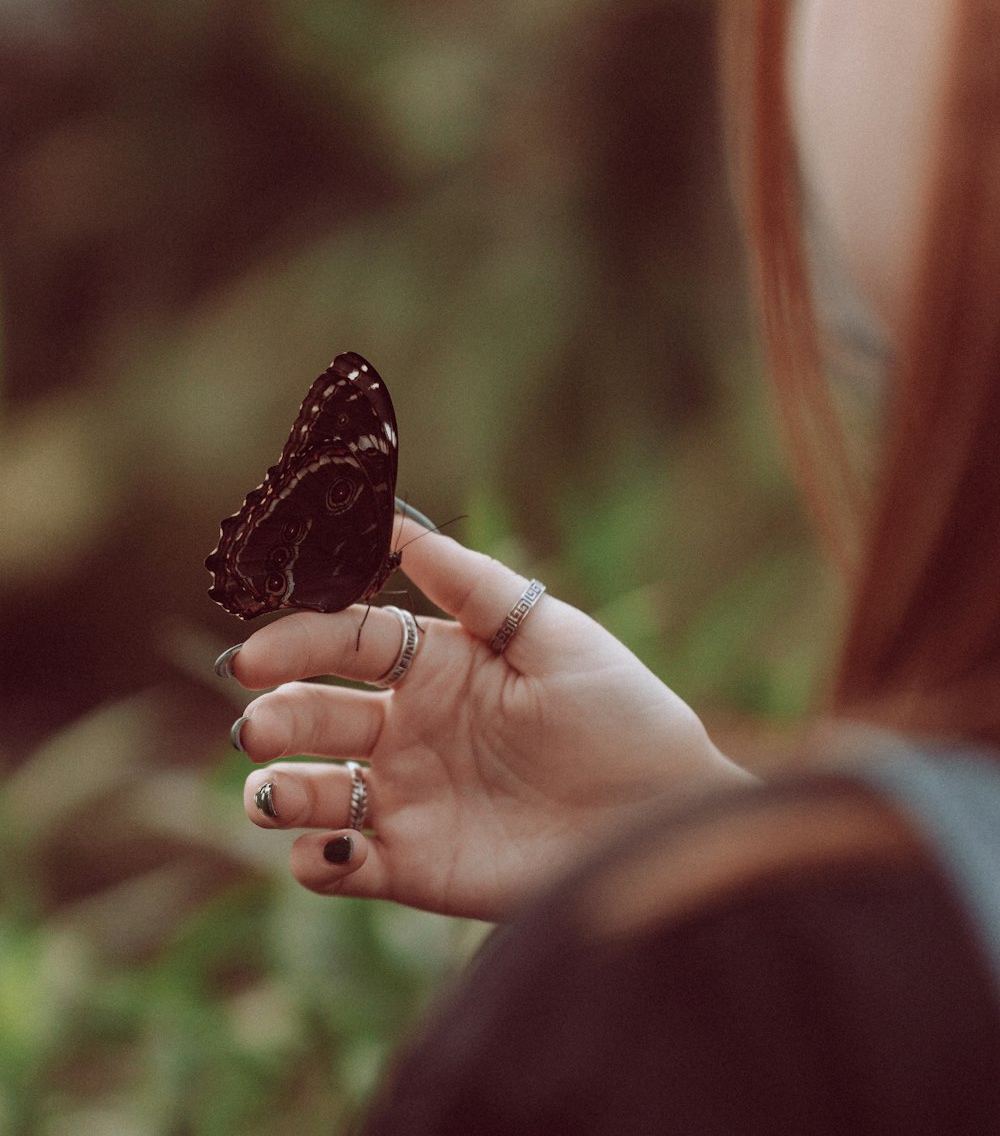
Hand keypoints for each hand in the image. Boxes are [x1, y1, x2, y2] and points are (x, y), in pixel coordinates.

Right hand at [222, 520, 750, 920]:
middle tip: (259, 727)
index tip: (254, 654)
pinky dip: (314, 862)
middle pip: (314, 713)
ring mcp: (407, 798)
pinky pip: (339, 867)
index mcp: (436, 665)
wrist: (664, 818)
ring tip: (271, 793)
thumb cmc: (621, 714)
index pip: (346, 641)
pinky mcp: (413, 867)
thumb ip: (474, 587)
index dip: (296, 642)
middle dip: (276, 717)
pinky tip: (329, 851)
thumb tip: (399, 524)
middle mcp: (408, 728)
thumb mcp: (555, 636)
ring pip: (311, 789)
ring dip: (276, 790)